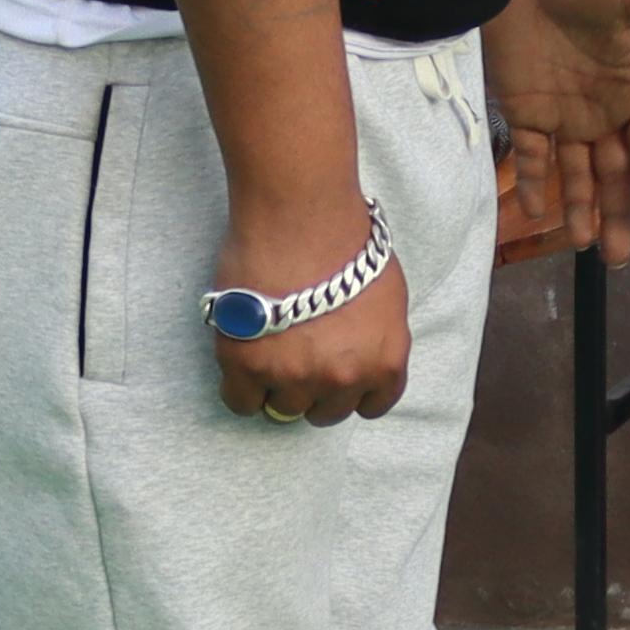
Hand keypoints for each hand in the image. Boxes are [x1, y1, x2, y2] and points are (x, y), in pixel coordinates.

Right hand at [211, 194, 411, 425]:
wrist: (301, 216)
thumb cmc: (347, 240)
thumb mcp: (388, 295)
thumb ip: (378, 336)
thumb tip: (361, 351)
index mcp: (385, 362)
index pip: (372, 405)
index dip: (351, 391)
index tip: (336, 377)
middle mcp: (343, 378)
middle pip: (325, 412)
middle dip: (314, 390)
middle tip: (298, 360)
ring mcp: (294, 377)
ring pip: (283, 409)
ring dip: (276, 386)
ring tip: (269, 351)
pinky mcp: (248, 367)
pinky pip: (242, 402)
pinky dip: (242, 389)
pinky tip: (243, 362)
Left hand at [484, 0, 629, 265]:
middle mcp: (601, 110)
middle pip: (615, 172)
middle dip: (619, 213)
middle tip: (619, 255)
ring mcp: (561, 112)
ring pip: (575, 173)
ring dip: (579, 209)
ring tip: (581, 245)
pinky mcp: (522, 108)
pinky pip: (529, 155)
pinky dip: (532, 183)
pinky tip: (536, 211)